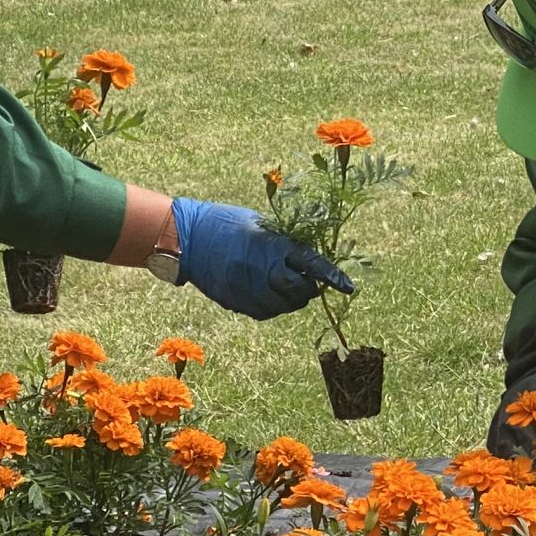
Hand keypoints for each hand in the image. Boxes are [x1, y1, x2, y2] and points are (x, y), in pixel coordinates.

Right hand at [169, 198, 354, 318]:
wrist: (187, 239)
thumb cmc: (226, 223)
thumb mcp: (259, 224)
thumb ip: (284, 242)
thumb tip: (308, 258)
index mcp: (272, 245)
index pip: (310, 264)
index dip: (331, 276)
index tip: (348, 287)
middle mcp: (263, 270)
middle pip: (300, 291)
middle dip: (309, 289)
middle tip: (308, 281)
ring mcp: (248, 290)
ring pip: (284, 306)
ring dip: (292, 299)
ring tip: (287, 286)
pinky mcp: (237, 303)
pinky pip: (265, 312)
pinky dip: (273, 306)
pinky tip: (269, 293)